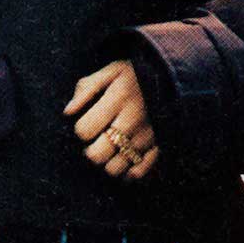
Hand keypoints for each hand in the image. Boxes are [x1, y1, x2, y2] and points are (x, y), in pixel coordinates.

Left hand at [65, 59, 159, 180]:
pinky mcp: (161, 145)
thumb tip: (68, 112)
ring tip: (112, 151)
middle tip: (98, 141)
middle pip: (98, 155)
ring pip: (115, 168)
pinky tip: (126, 161)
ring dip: (109, 162)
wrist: (175, 76)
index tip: (89, 122)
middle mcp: (132, 120)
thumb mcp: (111, 71)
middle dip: (92, 150)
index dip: (82, 128)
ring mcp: (147, 136)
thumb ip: (87, 88)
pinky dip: (129, 171)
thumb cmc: (137, 73)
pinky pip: (139, 171)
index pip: (84, 130)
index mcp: (117, 99)